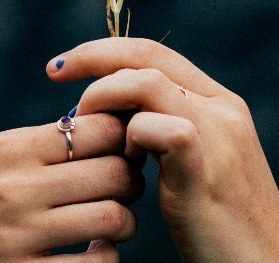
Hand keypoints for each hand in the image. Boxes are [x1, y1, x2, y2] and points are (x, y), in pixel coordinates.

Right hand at [0, 113, 143, 261]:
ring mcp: (20, 236)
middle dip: (130, 179)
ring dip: (123, 222)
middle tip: (122, 187)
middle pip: (117, 172)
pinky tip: (92, 255)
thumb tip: (97, 132)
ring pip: (115, 219)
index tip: (119, 148)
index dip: (123, 137)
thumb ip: (36, 147)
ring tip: (110, 223)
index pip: (101, 129)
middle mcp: (20, 188)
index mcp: (12, 149)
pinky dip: (104, 261)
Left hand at [47, 38, 278, 261]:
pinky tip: (126, 167)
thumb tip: (115, 121)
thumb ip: (165, 137)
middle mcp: (223, 108)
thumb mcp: (195, 169)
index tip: (64, 67)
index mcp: (220, 104)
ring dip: (104, 100)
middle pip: (146, 55)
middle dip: (92, 58)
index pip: (155, 53)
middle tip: (55, 75)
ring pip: (145, 82)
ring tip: (90, 132)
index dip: (104, 51)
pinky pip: (153, 128)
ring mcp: (218, 134)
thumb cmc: (224, 227)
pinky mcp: (205, 168)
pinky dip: (127, 139)